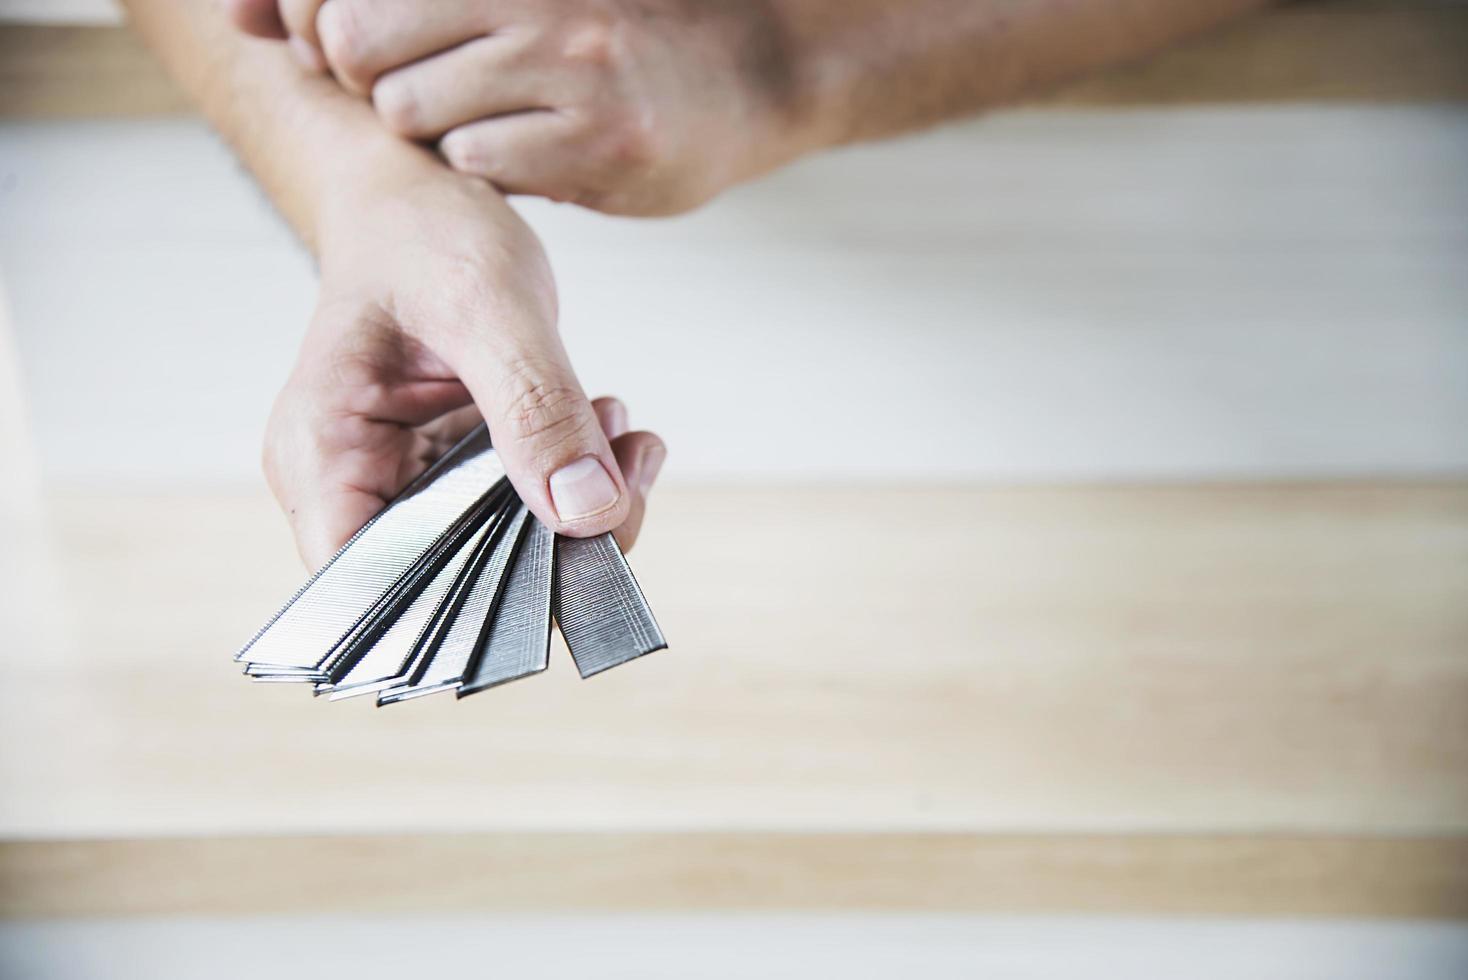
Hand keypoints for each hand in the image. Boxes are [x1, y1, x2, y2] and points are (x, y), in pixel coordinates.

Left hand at [224, 0, 812, 214]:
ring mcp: (566, 62)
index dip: (318, 22)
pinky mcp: (598, 140)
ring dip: (430, 130)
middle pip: (356, 40)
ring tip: (488, 119)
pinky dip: (487, 167)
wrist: (753, 67)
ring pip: (411, 110)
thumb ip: (393, 5)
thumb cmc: (614, 30)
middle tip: (423, 88)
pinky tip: (533, 152)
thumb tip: (244, 16)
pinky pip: (479, 163)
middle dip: (367, 78)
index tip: (347, 47)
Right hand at [266, 157, 664, 568]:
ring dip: (582, 506)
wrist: (420, 192)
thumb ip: (534, 406)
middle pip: (456, 580)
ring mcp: (413, 479)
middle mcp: (360, 484)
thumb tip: (589, 512)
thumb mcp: (483, 302)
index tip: (566, 571)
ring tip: (620, 432)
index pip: (373, 590)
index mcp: (323, 457)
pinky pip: (530, 503)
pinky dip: (583, 475)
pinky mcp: (462, 466)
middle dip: (555, 544)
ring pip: (507, 547)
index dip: (466, 612)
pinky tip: (613, 427)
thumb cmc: (418, 231)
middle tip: (625, 476)